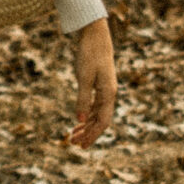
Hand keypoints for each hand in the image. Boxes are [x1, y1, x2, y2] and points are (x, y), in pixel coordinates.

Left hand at [68, 17, 115, 147]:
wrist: (95, 37)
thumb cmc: (89, 55)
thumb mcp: (84, 78)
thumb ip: (83, 99)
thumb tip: (80, 120)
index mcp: (108, 94)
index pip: (103, 122)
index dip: (93, 135)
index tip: (82, 145)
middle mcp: (109, 94)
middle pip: (100, 121)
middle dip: (88, 133)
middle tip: (74, 144)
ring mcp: (105, 90)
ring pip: (97, 114)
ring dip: (86, 126)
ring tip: (73, 135)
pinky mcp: (99, 86)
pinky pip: (95, 106)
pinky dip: (87, 115)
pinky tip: (78, 120)